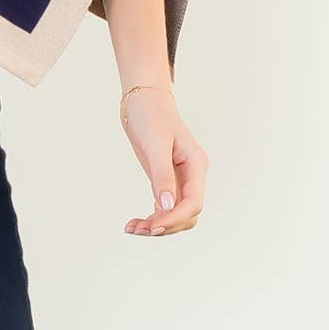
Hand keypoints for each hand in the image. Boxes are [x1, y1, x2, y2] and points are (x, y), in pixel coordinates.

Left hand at [119, 84, 206, 235]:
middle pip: (187, 214)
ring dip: (157, 225)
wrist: (142, 98)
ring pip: (176, 213)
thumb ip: (162, 174)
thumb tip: (166, 205)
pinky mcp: (165, 179)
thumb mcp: (156, 143)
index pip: (194, 202)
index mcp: (197, 165)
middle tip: (138, 230)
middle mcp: (192, 175)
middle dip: (165, 226)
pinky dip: (152, 217)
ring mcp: (180, 179)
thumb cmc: (151, 114)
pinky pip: (164, 206)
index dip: (175, 218)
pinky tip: (135, 222)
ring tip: (132, 228)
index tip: (153, 226)